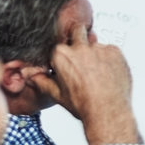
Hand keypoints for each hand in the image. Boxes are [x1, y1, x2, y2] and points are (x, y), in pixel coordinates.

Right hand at [29, 23, 139, 144]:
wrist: (108, 112)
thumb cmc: (84, 105)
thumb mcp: (57, 94)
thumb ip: (41, 81)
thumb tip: (30, 76)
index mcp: (61, 55)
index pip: (59, 46)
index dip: (63, 54)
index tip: (67, 62)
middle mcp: (79, 48)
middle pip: (77, 31)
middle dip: (78, 39)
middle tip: (82, 57)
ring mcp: (98, 48)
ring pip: (95, 44)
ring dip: (95, 54)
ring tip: (97, 74)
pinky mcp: (115, 51)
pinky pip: (110, 50)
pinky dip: (109, 59)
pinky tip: (108, 74)